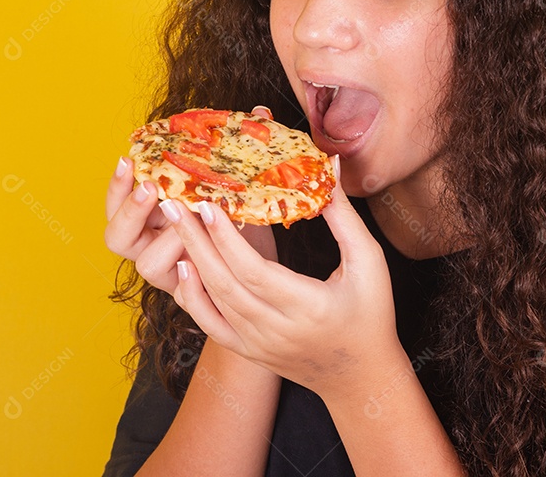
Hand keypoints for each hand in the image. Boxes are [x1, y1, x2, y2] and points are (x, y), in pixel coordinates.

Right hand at [104, 105, 277, 293]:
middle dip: (130, 210)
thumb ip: (240, 150)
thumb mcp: (238, 184)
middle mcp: (150, 246)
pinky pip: (179, 293)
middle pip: (116, 237)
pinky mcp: (190, 297)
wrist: (265, 270)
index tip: (128, 160)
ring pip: (145, 265)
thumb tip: (262, 110)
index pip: (117, 202)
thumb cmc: (241, 221)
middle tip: (152, 188)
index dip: (117, 184)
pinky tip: (201, 258)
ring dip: (167, 240)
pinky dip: (188, 275)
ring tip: (192, 220)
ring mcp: (168, 274)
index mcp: (150, 218)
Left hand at [166, 158, 404, 401]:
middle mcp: (277, 330)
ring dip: (192, 259)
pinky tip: (183, 269)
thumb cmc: (372, 315)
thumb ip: (344, 216)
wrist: (361, 378)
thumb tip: (329, 166)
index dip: (227, 238)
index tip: (208, 204)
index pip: (255, 271)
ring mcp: (258, 344)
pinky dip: (192, 299)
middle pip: (225, 282)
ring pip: (214, 301)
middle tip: (174, 203)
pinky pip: (211, 325)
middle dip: (195, 240)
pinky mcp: (249, 351)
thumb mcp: (369, 262)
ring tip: (175, 223)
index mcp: (308, 307)